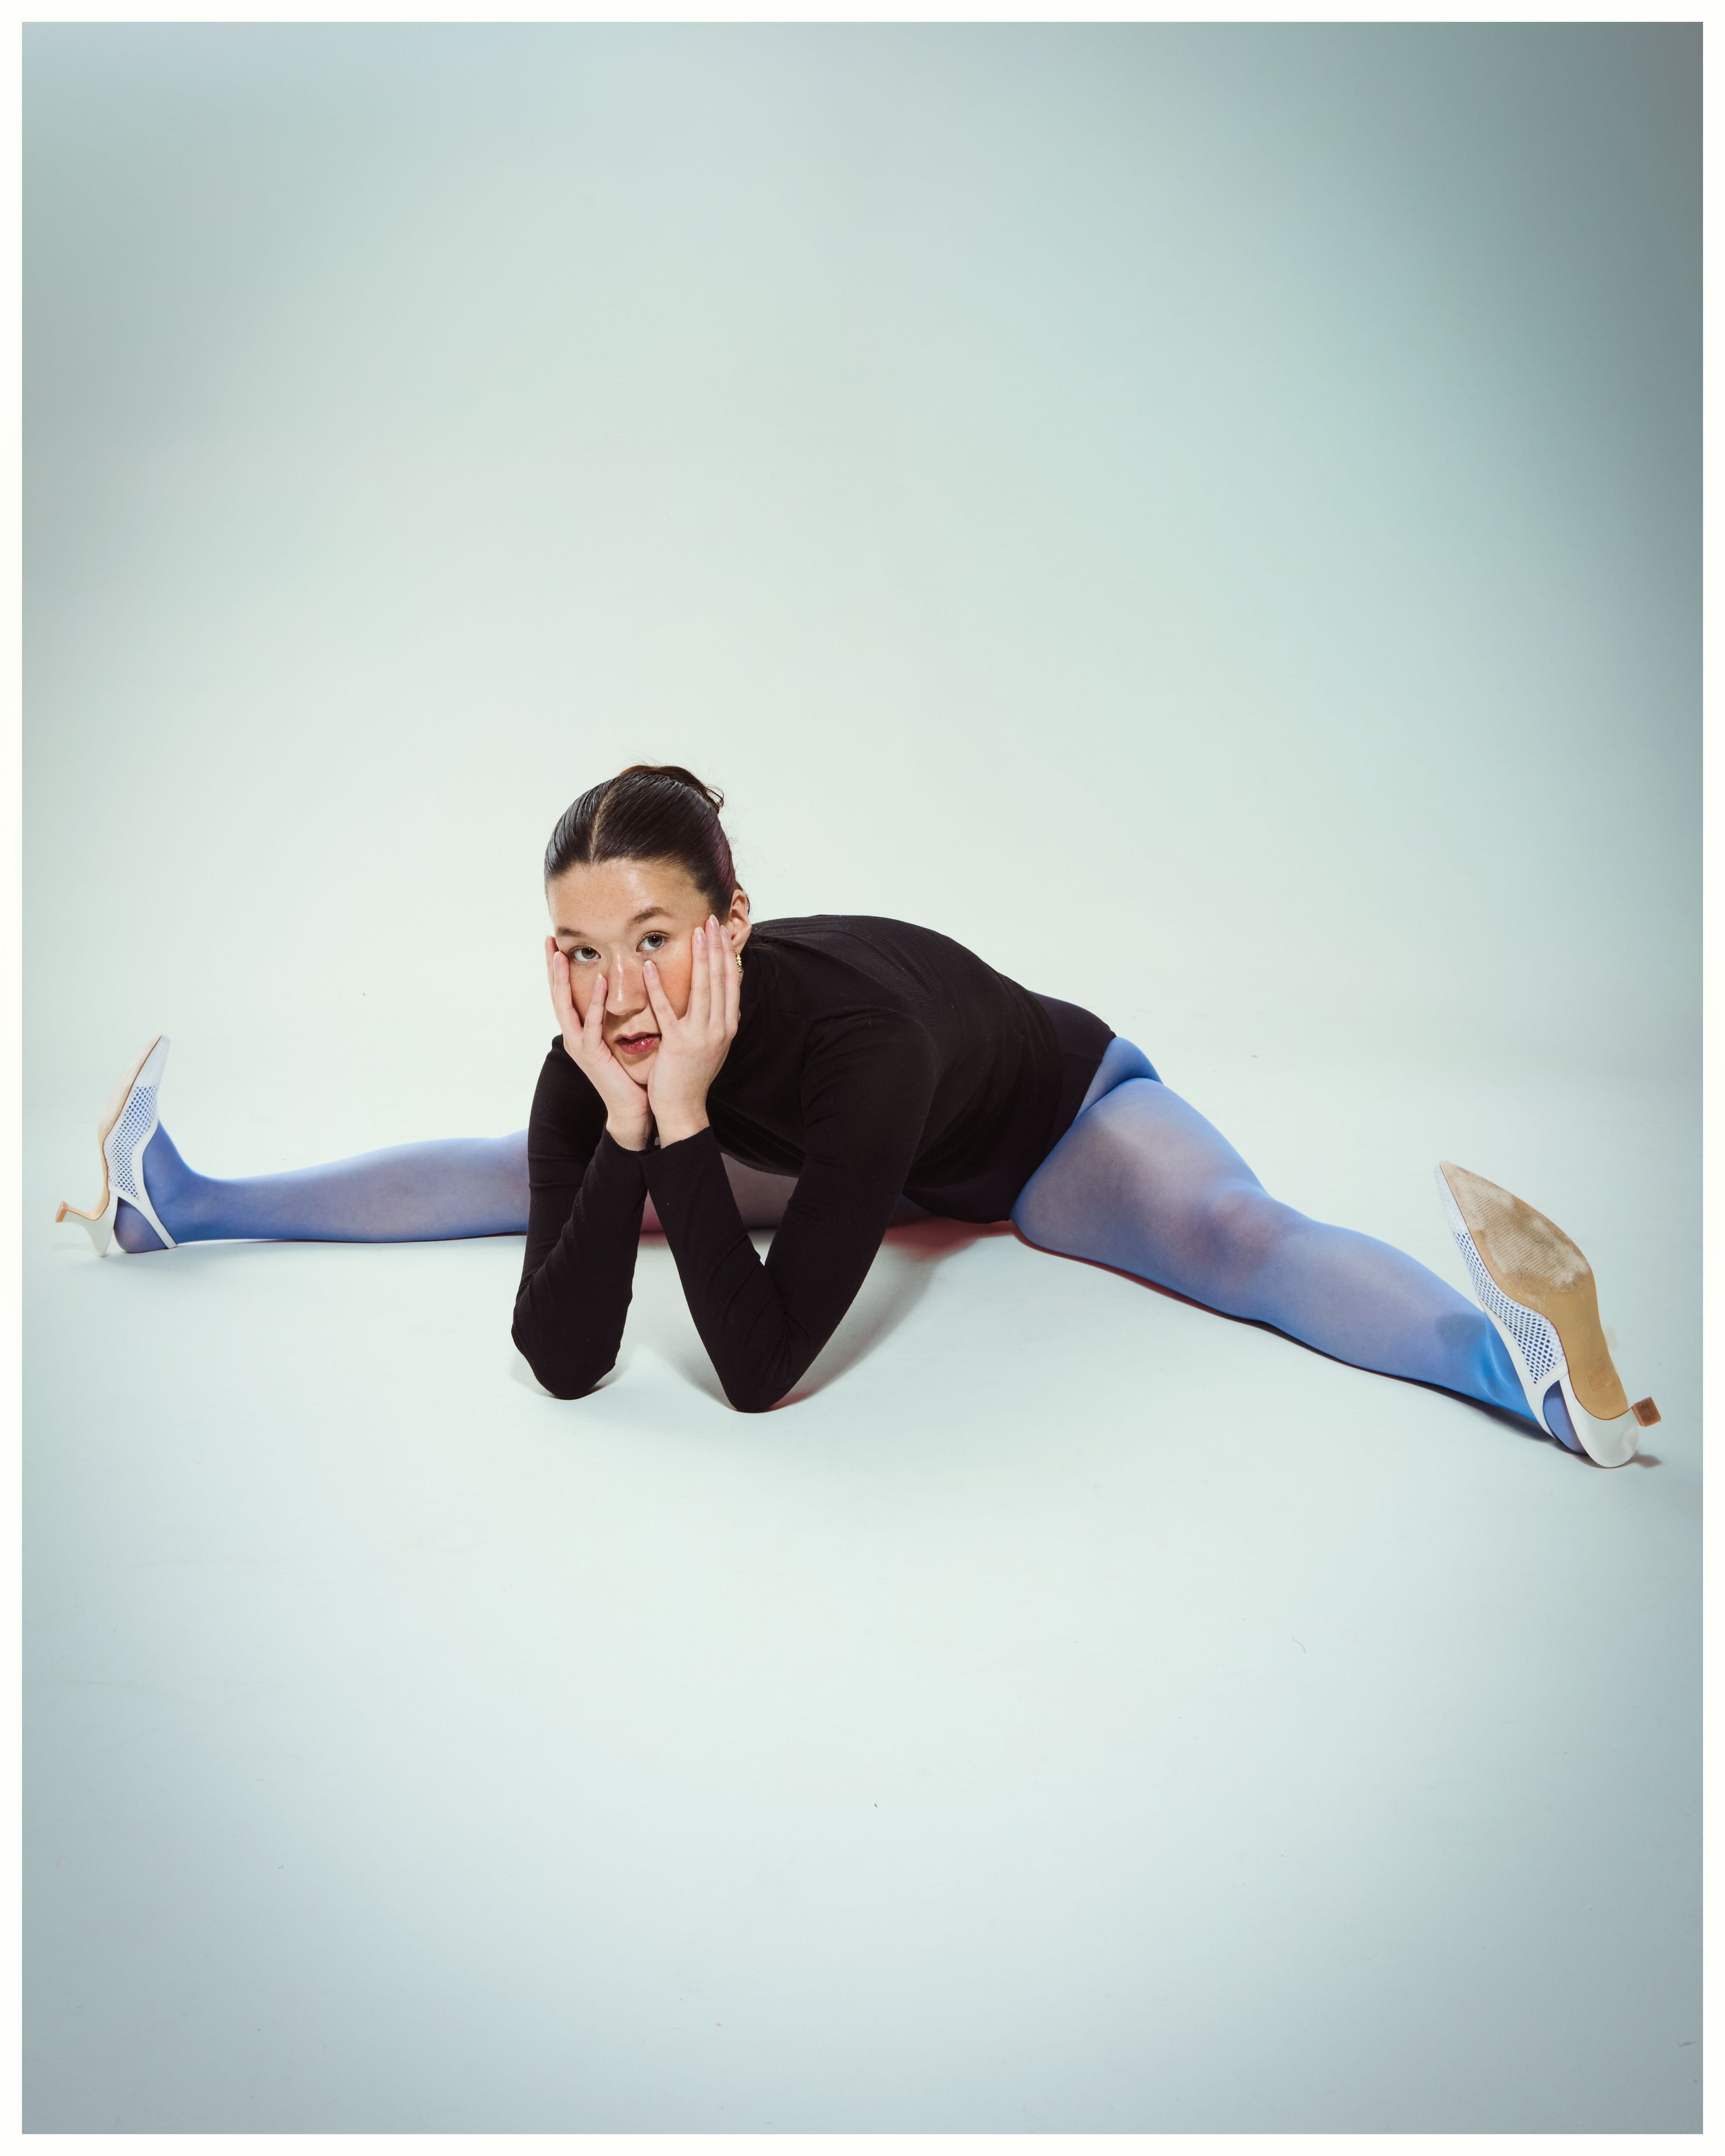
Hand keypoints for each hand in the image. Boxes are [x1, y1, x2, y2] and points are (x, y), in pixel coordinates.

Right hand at [544, 937, 651, 1148]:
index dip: (558, 969)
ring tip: (561, 954)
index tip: (556, 943)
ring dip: (562, 980)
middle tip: (548, 939)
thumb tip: (624, 990)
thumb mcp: (618, 1038)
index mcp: (579, 1031)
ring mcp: (579, 1046)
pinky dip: (595, 1002)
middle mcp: (573, 1036)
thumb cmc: (629, 1073)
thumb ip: (614, 1017)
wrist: (632, 1107)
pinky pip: (592, 1024)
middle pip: (556, 995)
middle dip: (552, 967)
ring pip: (565, 1006)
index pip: (565, 993)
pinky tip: (600, 981)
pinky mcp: (592, 1055)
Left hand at [641, 914, 740, 1143]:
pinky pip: (666, 1010)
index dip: (727, 954)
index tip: (721, 931)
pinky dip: (658, 987)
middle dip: (716, 947)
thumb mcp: (712, 1044)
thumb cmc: (693, 1075)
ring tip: (694, 932)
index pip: (731, 982)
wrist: (683, 1108)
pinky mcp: (679, 1045)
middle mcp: (720, 1028)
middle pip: (720, 979)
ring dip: (699, 958)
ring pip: (702, 989)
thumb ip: (716, 1019)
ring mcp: (702, 1036)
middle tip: (710, 920)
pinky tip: (649, 967)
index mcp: (728, 1026)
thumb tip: (721, 994)